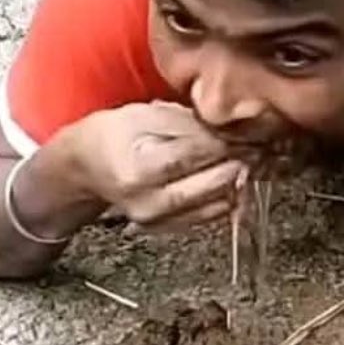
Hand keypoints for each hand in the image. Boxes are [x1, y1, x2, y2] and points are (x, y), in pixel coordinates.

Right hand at [59, 102, 248, 233]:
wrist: (86, 168)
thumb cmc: (114, 135)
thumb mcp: (142, 115)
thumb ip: (184, 122)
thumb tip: (224, 128)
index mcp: (137, 168)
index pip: (190, 156)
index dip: (222, 144)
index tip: (244, 132)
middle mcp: (147, 201)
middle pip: (205, 186)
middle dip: (236, 164)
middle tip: (257, 149)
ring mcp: (156, 220)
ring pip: (211, 206)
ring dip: (236, 184)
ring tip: (251, 163)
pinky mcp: (165, 229)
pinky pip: (206, 218)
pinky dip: (225, 199)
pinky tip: (235, 181)